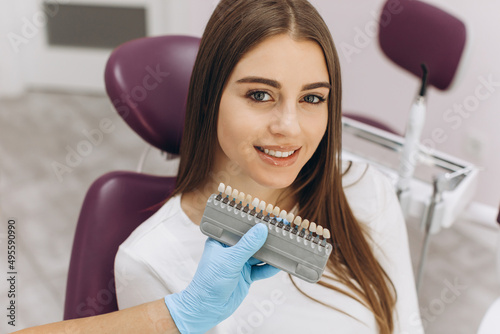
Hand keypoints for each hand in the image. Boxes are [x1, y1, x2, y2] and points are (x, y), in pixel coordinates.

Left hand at [164, 223, 278, 333]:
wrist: (207, 309)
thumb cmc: (210, 282)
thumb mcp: (230, 260)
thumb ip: (247, 245)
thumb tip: (262, 229)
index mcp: (221, 241)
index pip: (239, 227)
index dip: (254, 222)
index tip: (269, 218)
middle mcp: (231, 250)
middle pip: (252, 240)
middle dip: (266, 237)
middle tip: (283, 230)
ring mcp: (239, 263)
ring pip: (258, 255)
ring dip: (270, 253)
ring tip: (285, 246)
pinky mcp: (246, 276)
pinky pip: (261, 269)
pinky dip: (270, 268)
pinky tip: (280, 264)